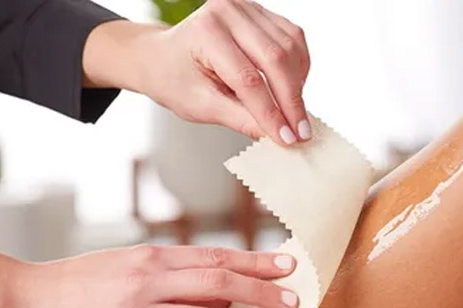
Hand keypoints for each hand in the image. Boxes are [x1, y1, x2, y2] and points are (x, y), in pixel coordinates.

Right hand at [6, 245, 296, 307]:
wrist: (26, 299)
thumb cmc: (80, 279)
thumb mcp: (126, 262)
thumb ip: (168, 270)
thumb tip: (213, 282)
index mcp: (151, 256)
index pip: (214, 255)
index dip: (254, 261)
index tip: (285, 265)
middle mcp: (149, 280)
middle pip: (217, 281)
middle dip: (260, 291)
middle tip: (293, 300)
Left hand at [83, 0, 311, 145]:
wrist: (162, 56)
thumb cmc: (174, 80)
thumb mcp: (200, 106)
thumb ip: (240, 119)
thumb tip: (276, 137)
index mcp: (206, 32)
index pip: (248, 79)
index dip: (271, 113)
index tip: (287, 139)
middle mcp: (229, 11)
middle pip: (275, 60)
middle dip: (291, 101)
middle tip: (301, 133)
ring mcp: (247, 7)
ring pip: (290, 49)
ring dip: (298, 85)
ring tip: (294, 115)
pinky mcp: (261, 13)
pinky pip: (292, 40)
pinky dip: (298, 68)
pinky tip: (292, 89)